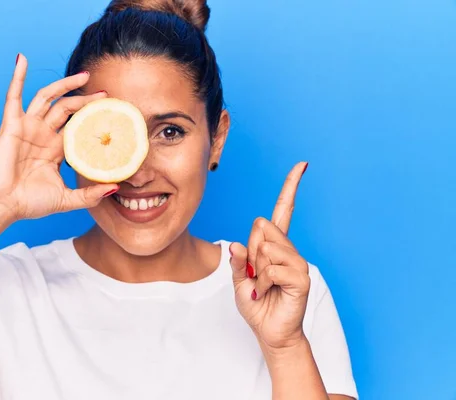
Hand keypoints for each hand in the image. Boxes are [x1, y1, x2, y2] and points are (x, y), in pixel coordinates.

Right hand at [0, 53, 117, 222]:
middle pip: (67, 109)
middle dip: (86, 100)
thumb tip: (115, 187)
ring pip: (48, 98)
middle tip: (105, 95)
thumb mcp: (66, 199)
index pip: (77, 127)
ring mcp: (27, 127)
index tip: (111, 115)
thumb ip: (90, 195)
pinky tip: (22, 59)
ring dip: (65, 84)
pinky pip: (14, 96)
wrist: (2, 204)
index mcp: (54, 149)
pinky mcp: (11, 125)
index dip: (92, 120)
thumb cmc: (28, 203)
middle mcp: (42, 134)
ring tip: (84, 76)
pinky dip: (17, 76)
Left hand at [230, 162, 309, 350]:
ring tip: (263, 287)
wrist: (270, 332)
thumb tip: (238, 244)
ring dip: (257, 272)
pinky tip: (269, 293)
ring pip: (267, 249)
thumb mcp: (238, 280)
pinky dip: (263, 283)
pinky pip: (274, 269)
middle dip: (251, 253)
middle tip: (255, 275)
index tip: (302, 165)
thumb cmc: (257, 305)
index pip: (284, 210)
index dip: (291, 187)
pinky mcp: (302, 278)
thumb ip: (238, 261)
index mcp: (274, 246)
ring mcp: (297, 263)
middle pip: (263, 228)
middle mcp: (289, 249)